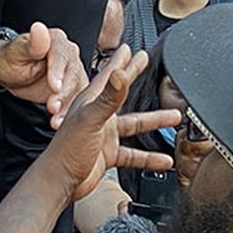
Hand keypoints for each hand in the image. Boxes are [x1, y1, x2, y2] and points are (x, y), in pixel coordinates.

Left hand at [0, 22, 87, 124]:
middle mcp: (69, 54)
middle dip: (64, 93)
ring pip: (77, 89)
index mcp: (56, 40)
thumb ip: (31, 43)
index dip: (58, 71)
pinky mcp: (72, 87)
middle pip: (73, 74)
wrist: (9, 73)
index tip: (54, 86)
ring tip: (56, 119)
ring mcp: (72, 71)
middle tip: (53, 107)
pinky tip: (58, 122)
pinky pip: (74, 101)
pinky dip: (67, 113)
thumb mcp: (15, 52)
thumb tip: (39, 28)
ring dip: (67, 106)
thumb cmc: (10, 59)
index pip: (62, 55)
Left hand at [40, 46, 178, 204]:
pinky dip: (149, 158)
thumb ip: (108, 99)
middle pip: (123, 94)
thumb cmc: (66, 151)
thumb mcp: (90, 119)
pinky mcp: (107, 154)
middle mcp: (98, 116)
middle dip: (135, 77)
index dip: (121, 61)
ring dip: (154, 121)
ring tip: (174, 116)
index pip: (110, 76)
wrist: (58, 183)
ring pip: (134, 125)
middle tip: (145, 62)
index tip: (131, 48)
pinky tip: (163, 160)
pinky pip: (134, 154)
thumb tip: (121, 74)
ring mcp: (103, 135)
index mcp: (91, 102)